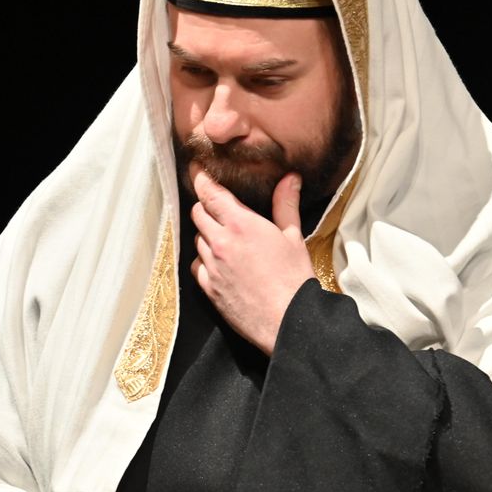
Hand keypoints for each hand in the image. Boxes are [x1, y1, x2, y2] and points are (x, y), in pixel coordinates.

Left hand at [189, 166, 314, 354]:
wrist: (287, 321)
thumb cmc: (294, 279)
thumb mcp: (294, 237)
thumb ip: (286, 204)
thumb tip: (289, 179)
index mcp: (241, 225)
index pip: (210, 194)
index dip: (201, 179)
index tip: (196, 170)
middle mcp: (220, 242)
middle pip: (198, 213)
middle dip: (206, 206)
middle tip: (218, 207)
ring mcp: (212, 266)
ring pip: (197, 239)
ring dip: (207, 234)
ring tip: (226, 238)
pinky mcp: (209, 287)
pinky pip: (197, 265)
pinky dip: (205, 259)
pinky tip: (220, 262)